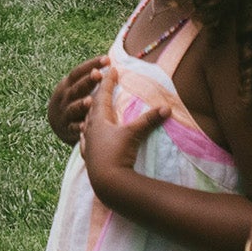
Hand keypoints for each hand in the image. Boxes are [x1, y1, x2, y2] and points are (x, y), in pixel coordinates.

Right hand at [46, 58, 102, 146]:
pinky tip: (85, 126)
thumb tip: (114, 66)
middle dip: (87, 81)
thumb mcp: (77, 87)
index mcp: (67, 84)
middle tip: (99, 74)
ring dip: (81, 104)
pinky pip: (73, 128)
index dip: (91, 64)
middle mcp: (65, 97)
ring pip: (73, 108)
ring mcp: (65, 113)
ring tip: (90, 100)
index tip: (107, 59)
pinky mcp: (67, 129)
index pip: (78, 72)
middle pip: (76, 88)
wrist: (57, 123)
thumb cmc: (74, 100)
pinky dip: (78, 127)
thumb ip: (90, 78)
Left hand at [80, 71, 163, 198]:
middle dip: (98, 95)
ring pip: (87, 123)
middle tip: (101, 86)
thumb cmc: (118, 154)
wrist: (107, 182)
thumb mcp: (134, 134)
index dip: (108, 82)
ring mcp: (88, 143)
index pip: (103, 95)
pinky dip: (86, 134)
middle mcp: (90, 129)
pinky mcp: (89, 157)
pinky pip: (85, 141)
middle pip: (93, 107)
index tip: (111, 69)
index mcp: (99, 120)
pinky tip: (84, 136)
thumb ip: (149, 120)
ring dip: (90, 114)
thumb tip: (166, 108)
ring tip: (92, 109)